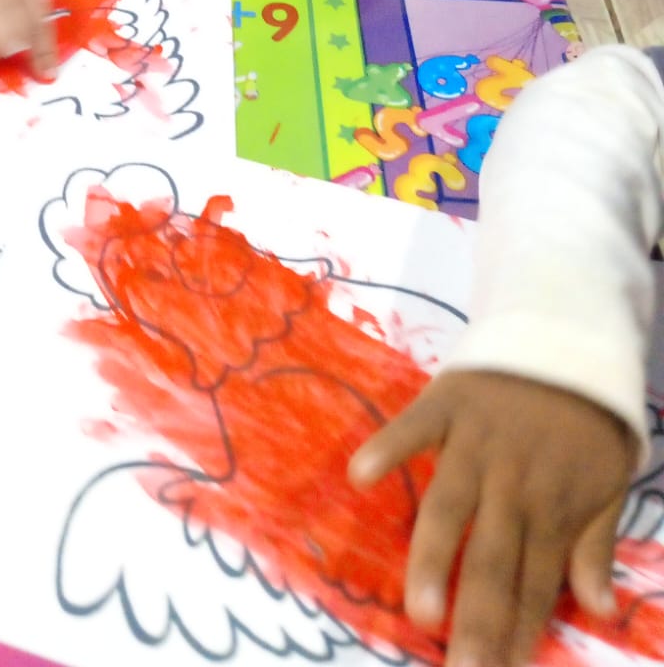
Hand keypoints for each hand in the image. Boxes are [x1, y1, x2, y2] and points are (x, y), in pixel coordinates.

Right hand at [349, 370, 635, 666]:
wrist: (564, 332)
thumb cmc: (584, 417)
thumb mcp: (609, 480)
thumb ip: (595, 545)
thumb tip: (599, 610)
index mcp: (555, 507)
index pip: (536, 585)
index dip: (519, 636)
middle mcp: (513, 482)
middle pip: (494, 561)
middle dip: (479, 622)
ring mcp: (475, 441)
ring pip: (451, 509)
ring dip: (437, 560)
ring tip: (422, 611)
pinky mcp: (443, 401)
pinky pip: (412, 426)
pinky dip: (388, 447)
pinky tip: (361, 475)